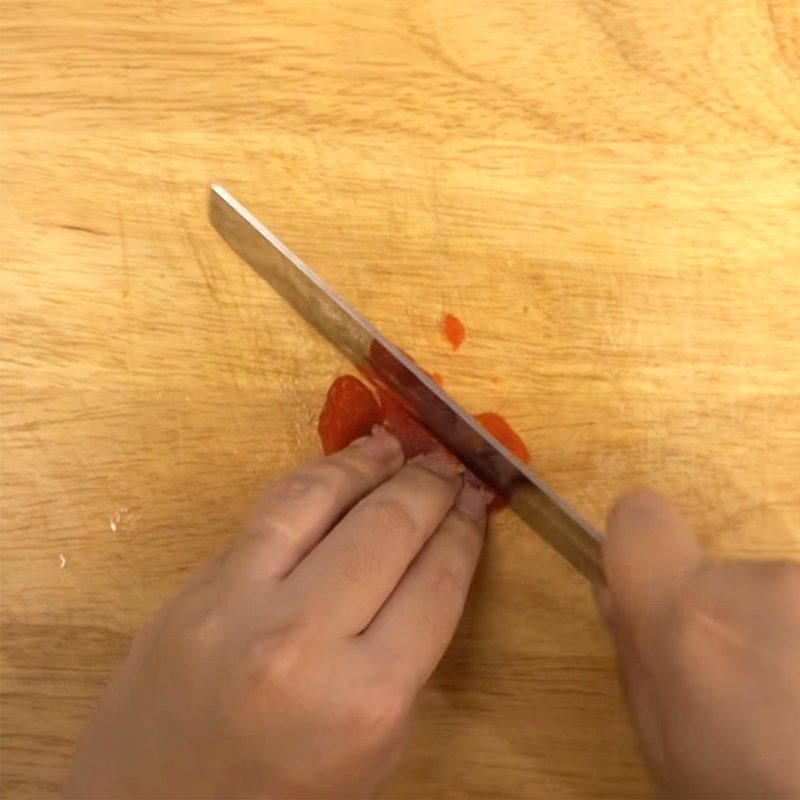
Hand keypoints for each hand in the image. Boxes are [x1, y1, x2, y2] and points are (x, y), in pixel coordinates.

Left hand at [64, 427, 490, 798]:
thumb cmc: (279, 799)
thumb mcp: (373, 754)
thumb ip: (405, 661)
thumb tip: (428, 565)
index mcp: (365, 700)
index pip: (435, 585)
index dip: (462, 534)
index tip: (475, 503)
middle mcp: (304, 640)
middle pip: (386, 531)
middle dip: (428, 488)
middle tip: (448, 465)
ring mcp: (239, 605)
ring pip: (319, 501)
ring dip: (367, 464)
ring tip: (397, 444)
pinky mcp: (195, 588)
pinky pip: (266, 513)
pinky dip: (312, 480)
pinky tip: (337, 468)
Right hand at [599, 489, 799, 798]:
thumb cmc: (748, 793)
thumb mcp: (667, 749)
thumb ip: (634, 657)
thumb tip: (615, 594)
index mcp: (688, 618)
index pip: (639, 517)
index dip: (634, 547)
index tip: (647, 590)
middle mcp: (762, 586)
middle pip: (715, 573)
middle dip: (717, 617)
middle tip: (739, 691)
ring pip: (775, 597)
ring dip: (775, 637)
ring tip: (793, 709)